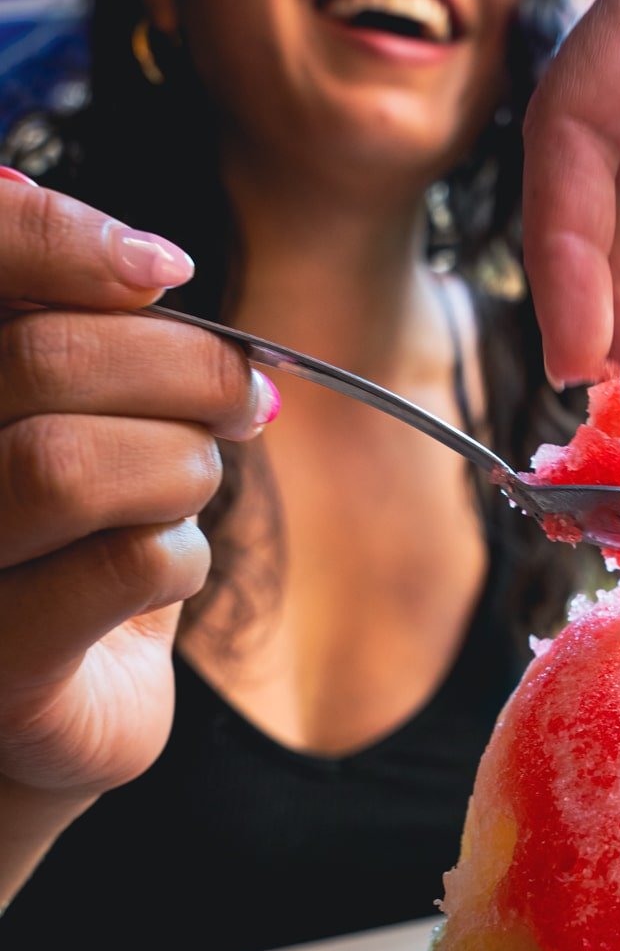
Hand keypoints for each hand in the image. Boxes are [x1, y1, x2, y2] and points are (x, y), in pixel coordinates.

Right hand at [0, 170, 274, 810]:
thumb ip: (98, 335)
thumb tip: (154, 260)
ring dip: (180, 465)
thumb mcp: (89, 420)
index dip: (59, 239)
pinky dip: (182, 555)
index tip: (165, 268)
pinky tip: (170, 568)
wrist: (55, 711)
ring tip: (193, 487)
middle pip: (43, 361)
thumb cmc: (73, 545)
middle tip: (245, 399)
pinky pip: (124, 565)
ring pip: (69, 464)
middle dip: (182, 368)